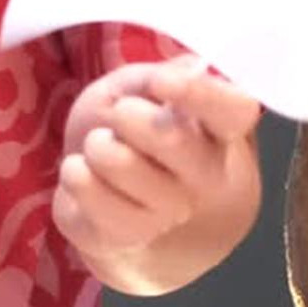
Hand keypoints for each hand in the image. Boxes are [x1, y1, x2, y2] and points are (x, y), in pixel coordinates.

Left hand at [51, 57, 263, 296]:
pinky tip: (85, 175)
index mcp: (220, 129)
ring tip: (101, 147)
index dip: (199, 93)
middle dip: (128, 114)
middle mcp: (206, 175)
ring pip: (119, 162)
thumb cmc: (132, 129)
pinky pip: (89, 191)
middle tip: (120, 113)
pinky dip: (75, 173)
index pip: (233, 111)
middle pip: (170, 136)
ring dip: (96, 144)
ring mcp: (171, 211)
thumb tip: (181, 73)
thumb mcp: (141, 87)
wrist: (110, 193)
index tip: (160, 81)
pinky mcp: (129, 234)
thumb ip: (158, 78)